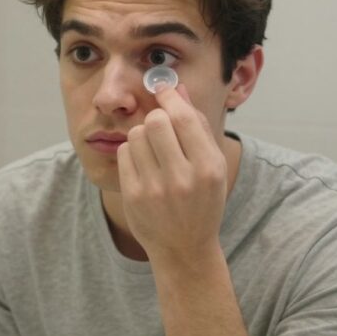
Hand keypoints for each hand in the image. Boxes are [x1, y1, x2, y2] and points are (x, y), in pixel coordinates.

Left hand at [116, 85, 226, 262]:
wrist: (184, 247)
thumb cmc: (201, 200)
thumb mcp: (212, 165)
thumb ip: (197, 126)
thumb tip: (178, 89)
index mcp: (209, 167)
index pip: (183, 118)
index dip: (170, 97)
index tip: (162, 88)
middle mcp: (182, 178)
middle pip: (156, 122)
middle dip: (156, 117)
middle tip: (161, 127)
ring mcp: (155, 189)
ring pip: (136, 135)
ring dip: (143, 135)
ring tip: (154, 151)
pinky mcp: (133, 196)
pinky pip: (124, 153)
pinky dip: (132, 152)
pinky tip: (143, 166)